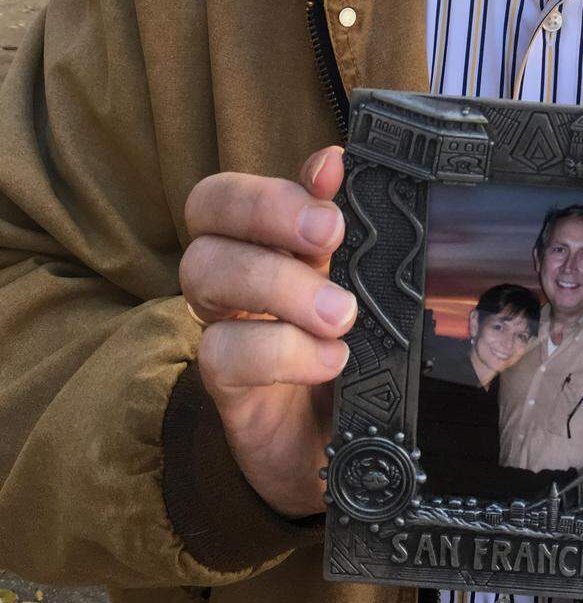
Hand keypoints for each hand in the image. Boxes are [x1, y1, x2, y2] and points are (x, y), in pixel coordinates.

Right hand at [180, 147, 353, 516]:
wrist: (347, 441)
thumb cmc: (353, 345)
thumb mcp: (358, 283)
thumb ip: (345, 225)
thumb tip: (332, 160)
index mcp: (266, 237)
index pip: (234, 187)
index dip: (273, 178)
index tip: (330, 176)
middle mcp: (232, 270)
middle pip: (205, 207)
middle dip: (268, 210)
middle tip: (330, 235)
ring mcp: (222, 323)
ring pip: (205, 270)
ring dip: (279, 283)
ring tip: (340, 315)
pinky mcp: (225, 384)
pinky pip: (222, 352)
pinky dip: (281, 351)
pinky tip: (330, 360)